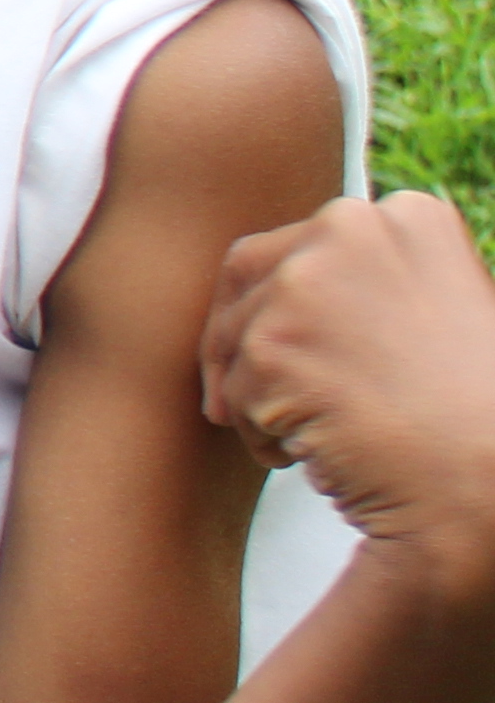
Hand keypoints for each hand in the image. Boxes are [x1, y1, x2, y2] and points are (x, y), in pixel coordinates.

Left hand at [204, 190, 494, 602]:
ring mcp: (306, 283)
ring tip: (324, 442)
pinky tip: (316, 461)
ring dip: (260, 398)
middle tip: (249, 404)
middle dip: (241, 341)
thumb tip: (292, 277)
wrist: (494, 487)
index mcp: (406, 216)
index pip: (303, 243)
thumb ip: (374, 283)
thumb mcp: (440, 313)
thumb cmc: (480, 421)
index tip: (296, 350)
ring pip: (238, 339)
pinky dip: (262, 437)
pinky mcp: (271, 345)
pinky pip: (233, 394)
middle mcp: (352, 228)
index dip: (283, 302)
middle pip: (248, 277)